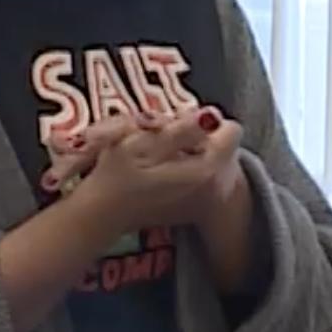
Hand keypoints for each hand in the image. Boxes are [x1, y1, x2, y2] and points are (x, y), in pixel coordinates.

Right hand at [58, 109, 242, 242]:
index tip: (177, 125)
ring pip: (208, 158)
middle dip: (195, 134)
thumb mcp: (142, 143)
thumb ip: (182, 130)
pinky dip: (183, 167)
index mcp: (206, 169)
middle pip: (219, 143)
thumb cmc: (115, 176)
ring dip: (187, 149)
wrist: (100, 217)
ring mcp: (204, 200)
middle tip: (158, 135)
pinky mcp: (193, 207)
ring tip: (154, 153)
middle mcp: (214, 188)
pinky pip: (199, 175)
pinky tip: (156, 170)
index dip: (204, 120)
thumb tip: (213, 115)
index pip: (231, 130)